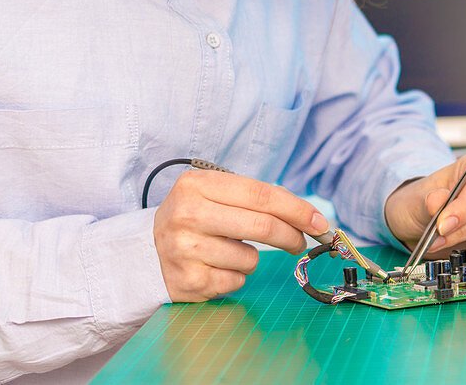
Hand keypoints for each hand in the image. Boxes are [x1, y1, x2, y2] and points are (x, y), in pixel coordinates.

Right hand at [153, 168, 329, 301]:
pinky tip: (214, 266)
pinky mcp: (188, 281)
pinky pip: (236, 281)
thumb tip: (308, 216)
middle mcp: (187, 214)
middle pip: (262, 226)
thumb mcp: (215, 195)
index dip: (297, 209)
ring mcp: (184, 249)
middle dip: (292, 236)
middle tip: (301, 242)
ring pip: (251, 258)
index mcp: (196, 184)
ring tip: (228, 250)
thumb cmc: (194, 219)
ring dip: (251, 258)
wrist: (145, 252)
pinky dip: (235, 276)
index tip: (320, 222)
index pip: (261, 195)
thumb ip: (256, 199)